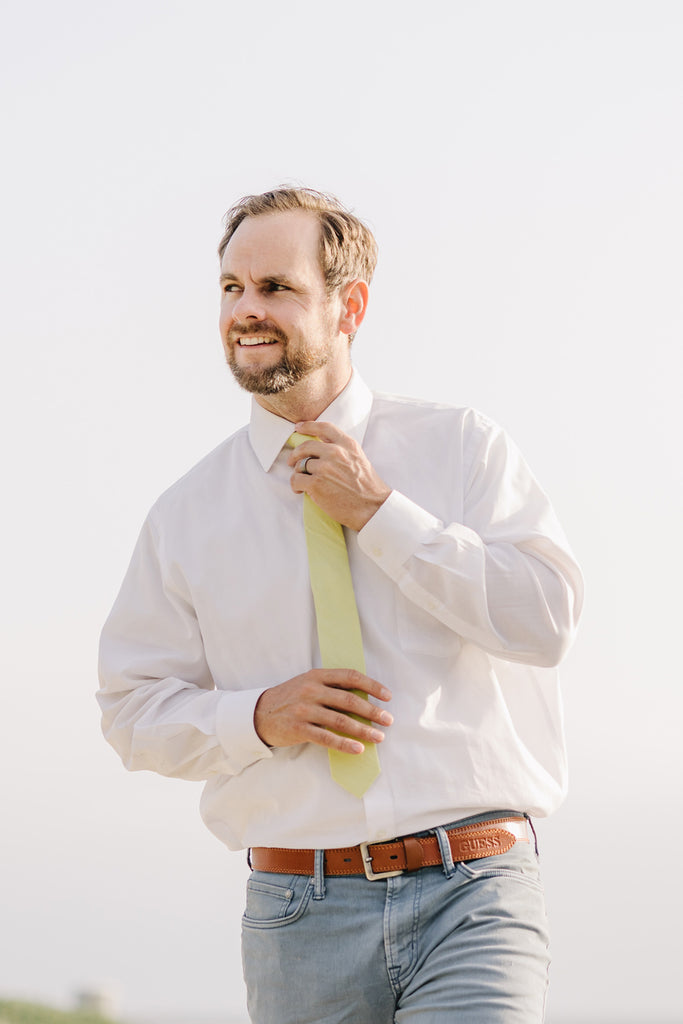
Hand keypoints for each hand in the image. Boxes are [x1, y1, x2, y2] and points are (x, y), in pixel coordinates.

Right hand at [254, 669, 392, 752]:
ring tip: (379, 737)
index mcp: (317, 676)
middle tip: (388, 720)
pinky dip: (345, 744)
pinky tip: (358, 749)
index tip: (387, 696)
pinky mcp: (299, 729)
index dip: (371, 685)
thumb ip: (331, 686)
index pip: (350, 676)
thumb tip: (364, 698)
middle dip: (372, 711)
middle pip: (349, 700)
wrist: (259, 713)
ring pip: (341, 721)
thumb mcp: (308, 684)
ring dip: (363, 730)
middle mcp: (311, 690)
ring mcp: (304, 710)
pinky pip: (327, 738)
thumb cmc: (290, 698)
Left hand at [287, 421, 391, 530]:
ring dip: (298, 473)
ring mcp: (324, 468)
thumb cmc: (368, 488)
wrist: (372, 508)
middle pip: (306, 446)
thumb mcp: (359, 460)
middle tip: (292, 461)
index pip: (324, 428)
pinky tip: (300, 490)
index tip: (298, 427)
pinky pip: (296, 479)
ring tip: (303, 482)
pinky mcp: (316, 483)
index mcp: (347, 445)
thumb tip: (324, 449)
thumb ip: (343, 451)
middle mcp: (335, 453)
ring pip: (300, 465)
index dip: (308, 426)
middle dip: (295, 453)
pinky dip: (295, 485)